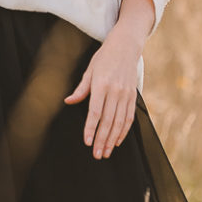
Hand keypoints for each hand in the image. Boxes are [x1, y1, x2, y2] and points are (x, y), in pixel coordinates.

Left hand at [63, 25, 143, 159]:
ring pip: (119, 122)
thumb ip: (81, 89)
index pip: (95, 112)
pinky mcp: (133, 96)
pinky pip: (129, 117)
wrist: (126, 46)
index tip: (87, 142)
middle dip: (102, 140)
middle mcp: (115, 91)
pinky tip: (117, 141)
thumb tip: (68, 101)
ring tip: (106, 152)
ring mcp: (126, 94)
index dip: (91, 129)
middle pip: (108, 121)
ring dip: (112, 139)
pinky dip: (124, 131)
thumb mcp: (89, 70)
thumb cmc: (104, 58)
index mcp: (101, 85)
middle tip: (97, 155)